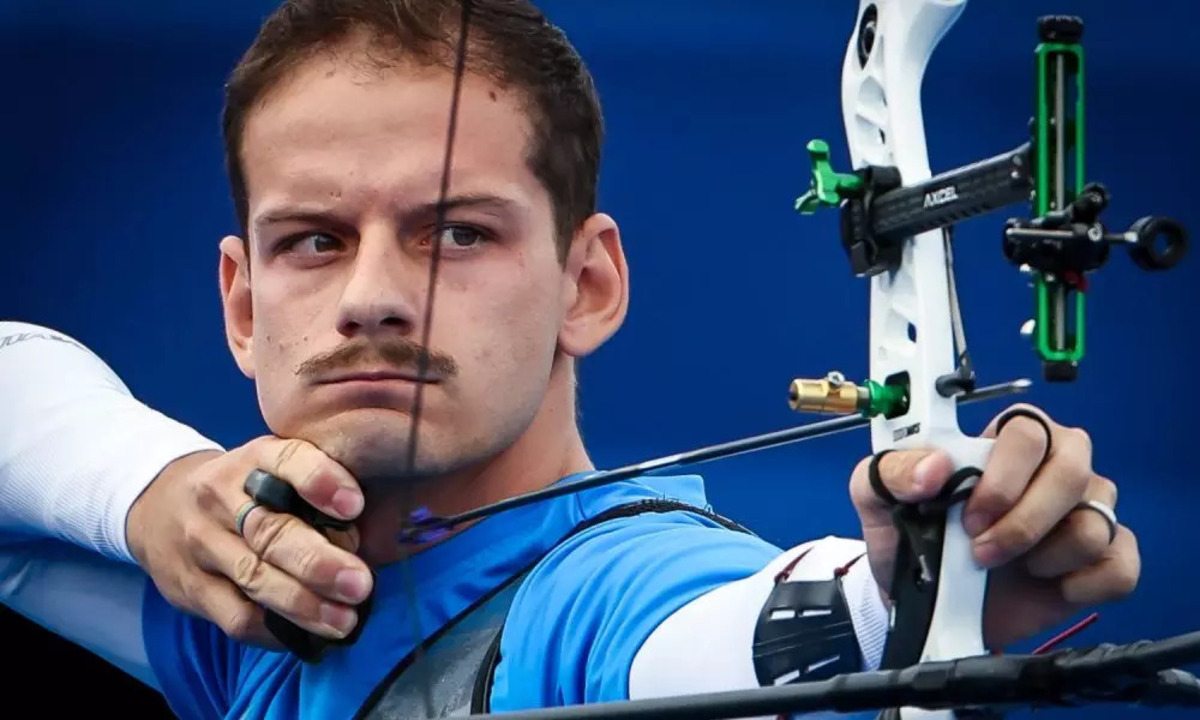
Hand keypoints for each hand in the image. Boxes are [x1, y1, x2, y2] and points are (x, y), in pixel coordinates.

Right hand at [126, 438, 371, 646]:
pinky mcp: (190, 586)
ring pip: (254, 577)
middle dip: (319, 562)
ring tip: (343, 620)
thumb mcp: (270, 466)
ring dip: (303, 605)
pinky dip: (275, 631)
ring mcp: (201, 542)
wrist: (159, 505)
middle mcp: (221, 496)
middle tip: (360, 584)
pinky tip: (306, 635)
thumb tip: (369, 532)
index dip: (320, 481)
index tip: (354, 505)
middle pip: (270, 531)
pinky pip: (235, 616)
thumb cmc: (243, 488)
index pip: (286, 460)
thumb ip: (313, 486)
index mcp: (253, 458)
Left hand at [850, 403, 1140, 647]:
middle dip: (1025, 521)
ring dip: (1045, 557)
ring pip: (1096, 524)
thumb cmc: (907, 536)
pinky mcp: (1103, 560)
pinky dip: (1082, 584)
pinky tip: (1047, 586)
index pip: (1029, 430)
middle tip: (983, 550)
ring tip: (1004, 567)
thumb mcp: (876, 496)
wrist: (919, 600)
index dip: (1005, 475)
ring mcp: (1085, 512)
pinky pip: (1120, 567)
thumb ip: (892, 470)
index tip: (970, 515)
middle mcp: (1055, 467)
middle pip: (1074, 471)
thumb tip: (933, 467)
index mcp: (1006, 440)